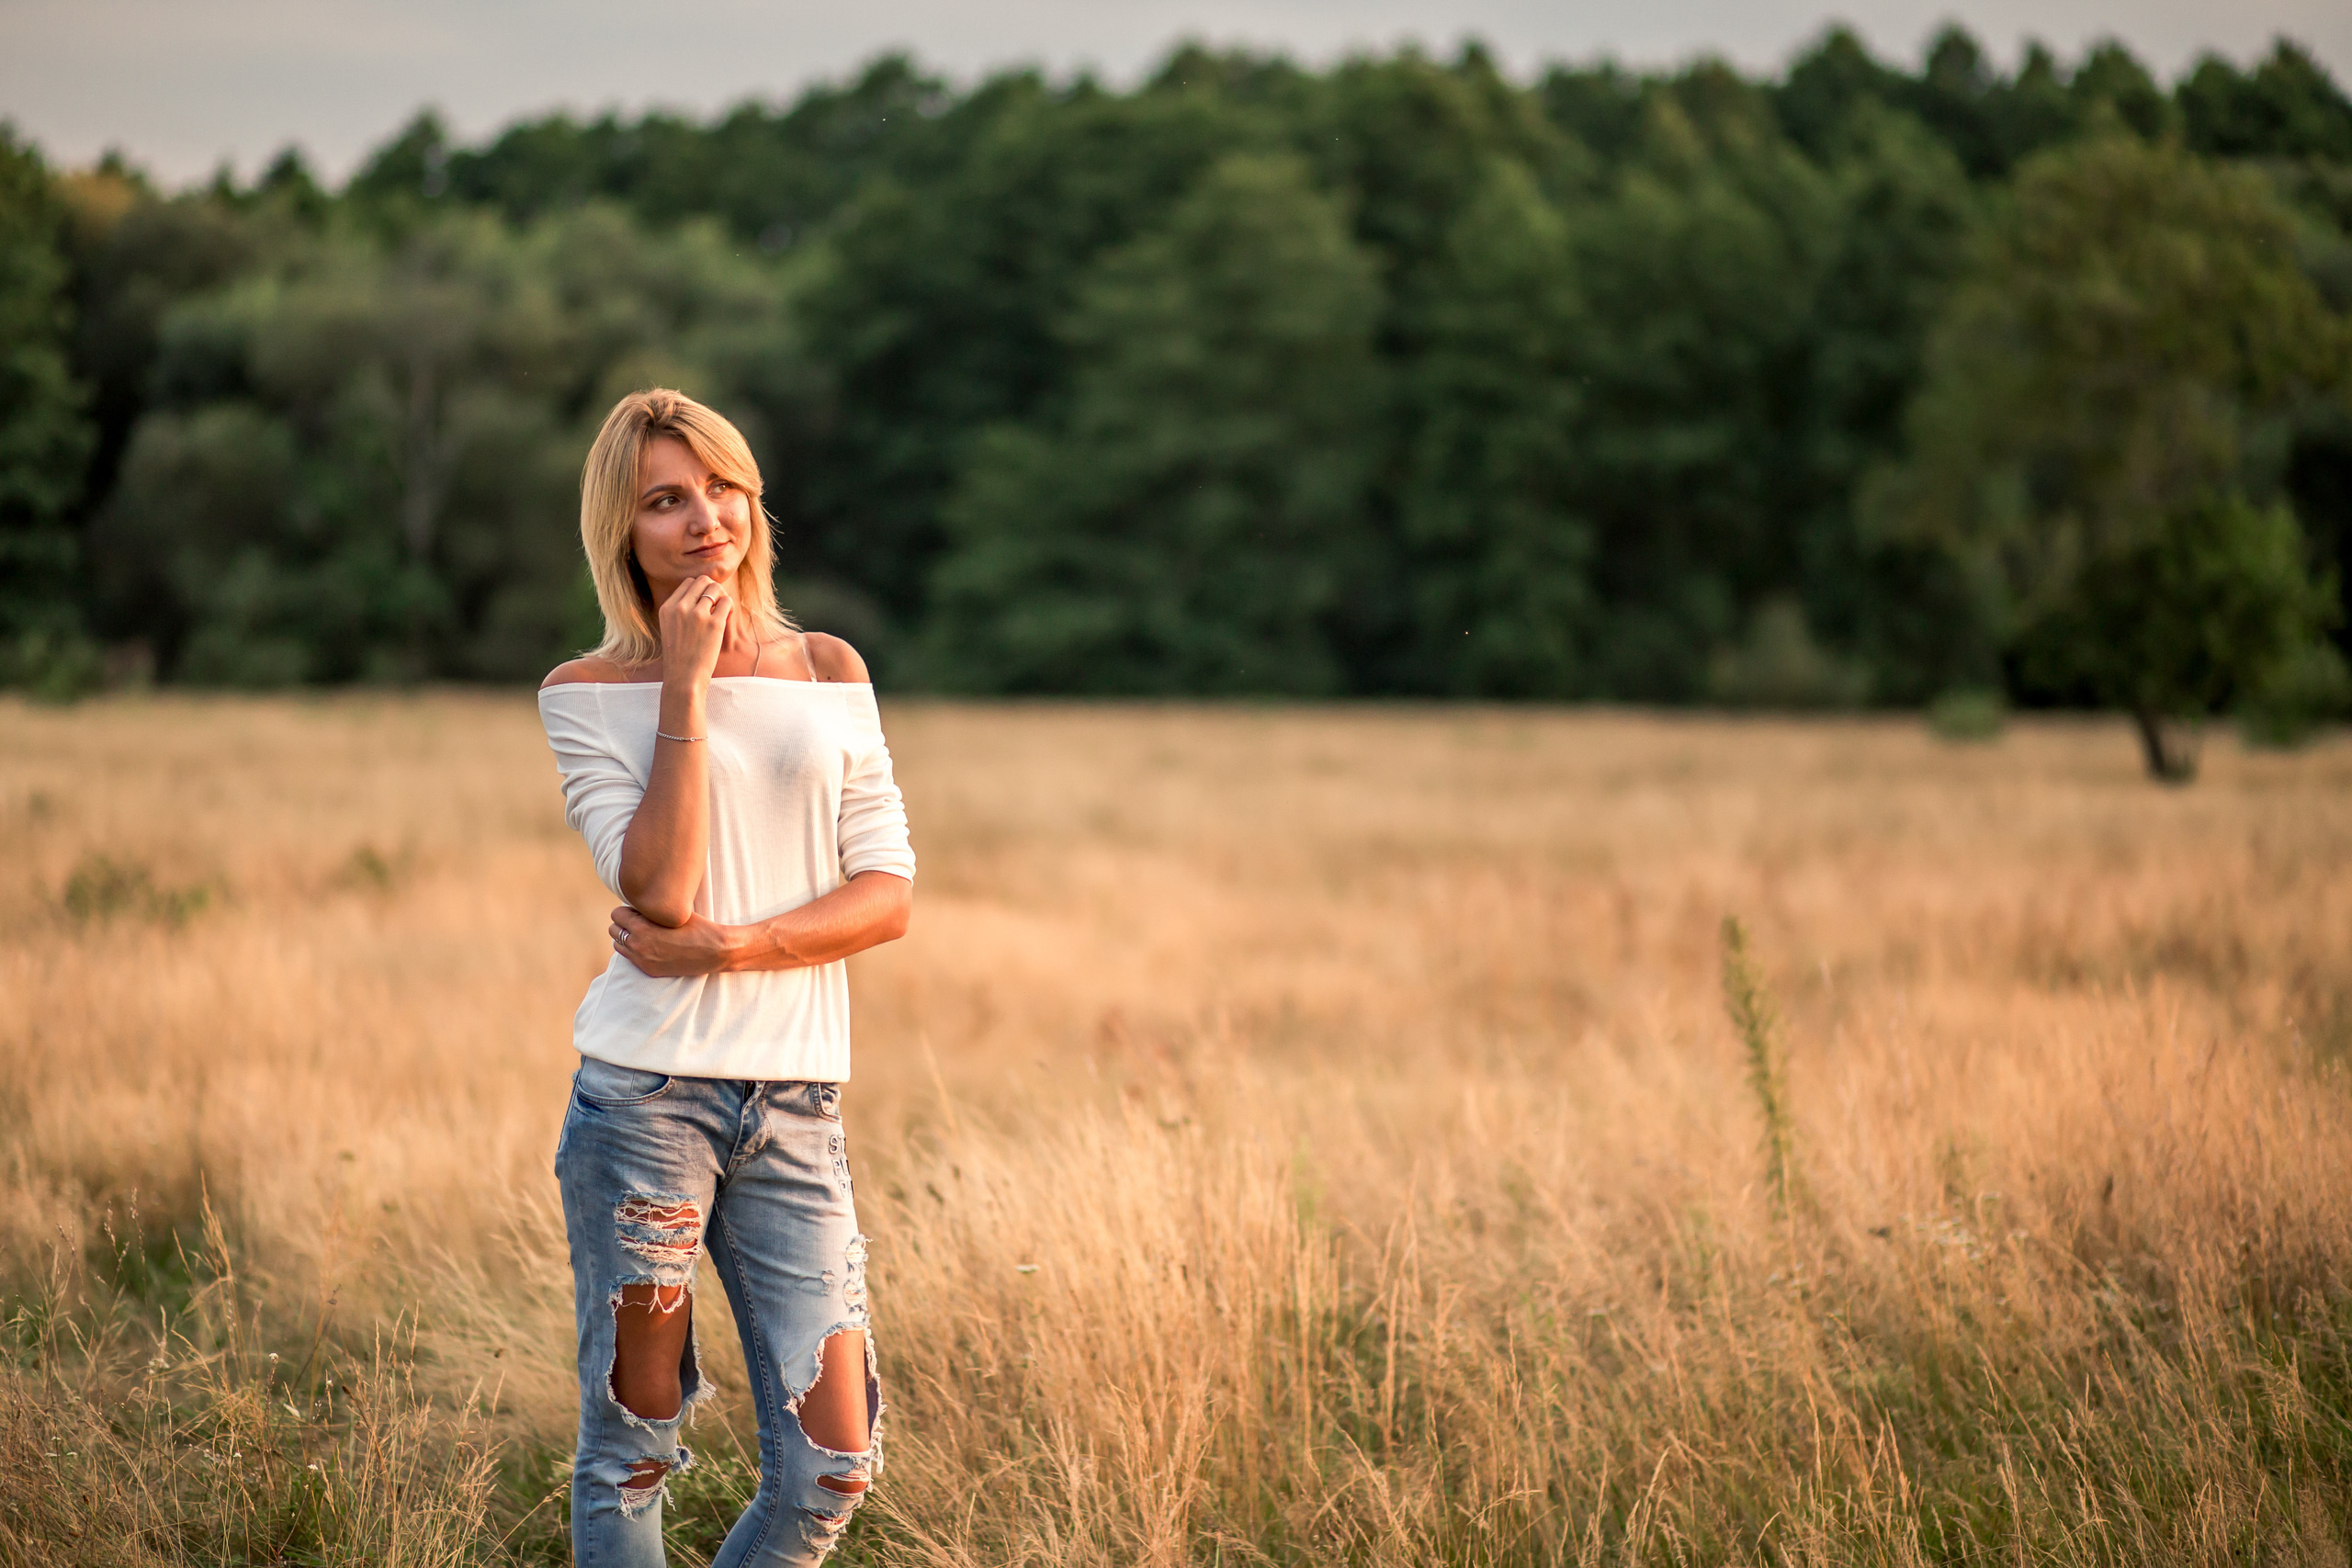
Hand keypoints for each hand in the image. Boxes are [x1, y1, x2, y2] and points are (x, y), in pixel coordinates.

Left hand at [611, 906, 737, 976]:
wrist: (714, 951)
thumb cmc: (696, 926)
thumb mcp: (672, 911)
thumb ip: (650, 909)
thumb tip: (637, 902)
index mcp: (642, 928)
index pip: (617, 914)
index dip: (627, 909)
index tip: (639, 910)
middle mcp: (638, 946)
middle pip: (614, 930)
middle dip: (624, 923)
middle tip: (640, 920)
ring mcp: (642, 960)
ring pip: (618, 945)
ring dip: (627, 937)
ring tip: (644, 933)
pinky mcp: (649, 970)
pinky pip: (630, 958)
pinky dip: (635, 950)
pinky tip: (651, 945)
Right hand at [656, 572, 731, 689]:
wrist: (683, 678)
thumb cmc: (680, 656)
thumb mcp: (670, 628)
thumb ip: (681, 610)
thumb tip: (704, 594)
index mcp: (667, 608)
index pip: (688, 583)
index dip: (700, 590)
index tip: (705, 604)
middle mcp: (680, 608)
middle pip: (702, 581)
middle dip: (713, 589)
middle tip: (717, 605)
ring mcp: (697, 615)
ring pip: (715, 588)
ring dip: (722, 596)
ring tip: (722, 611)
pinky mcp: (714, 624)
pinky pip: (727, 602)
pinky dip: (730, 607)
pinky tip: (727, 618)